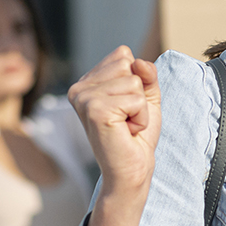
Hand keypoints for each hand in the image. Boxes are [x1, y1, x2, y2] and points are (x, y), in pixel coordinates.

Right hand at [68, 46, 159, 198]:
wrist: (131, 170)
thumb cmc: (137, 135)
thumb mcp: (146, 97)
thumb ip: (146, 74)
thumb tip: (139, 63)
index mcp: (87, 82)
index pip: (123, 55)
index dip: (137, 81)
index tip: (127, 107)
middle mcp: (79, 88)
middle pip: (128, 65)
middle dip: (139, 94)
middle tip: (127, 118)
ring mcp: (84, 98)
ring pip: (134, 81)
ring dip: (140, 108)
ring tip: (126, 126)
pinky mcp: (95, 110)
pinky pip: (137, 99)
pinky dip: (141, 117)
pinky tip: (127, 131)